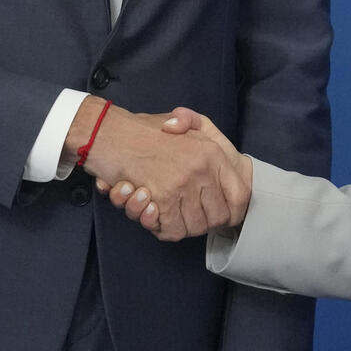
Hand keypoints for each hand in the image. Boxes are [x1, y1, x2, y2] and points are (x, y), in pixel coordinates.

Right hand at [76, 103, 248, 239]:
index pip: (241, 196)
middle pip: (218, 216)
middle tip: (187, 215)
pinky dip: (162, 227)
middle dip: (204, 222)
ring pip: (195, 227)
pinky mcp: (162, 199)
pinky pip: (172, 230)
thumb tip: (206, 146)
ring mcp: (182, 185)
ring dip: (181, 226)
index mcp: (212, 152)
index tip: (220, 213)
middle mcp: (202, 169)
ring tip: (166, 211)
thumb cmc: (143, 130)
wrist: (109, 133)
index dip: (233, 211)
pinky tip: (152, 211)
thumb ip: (196, 124)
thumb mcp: (180, 120)